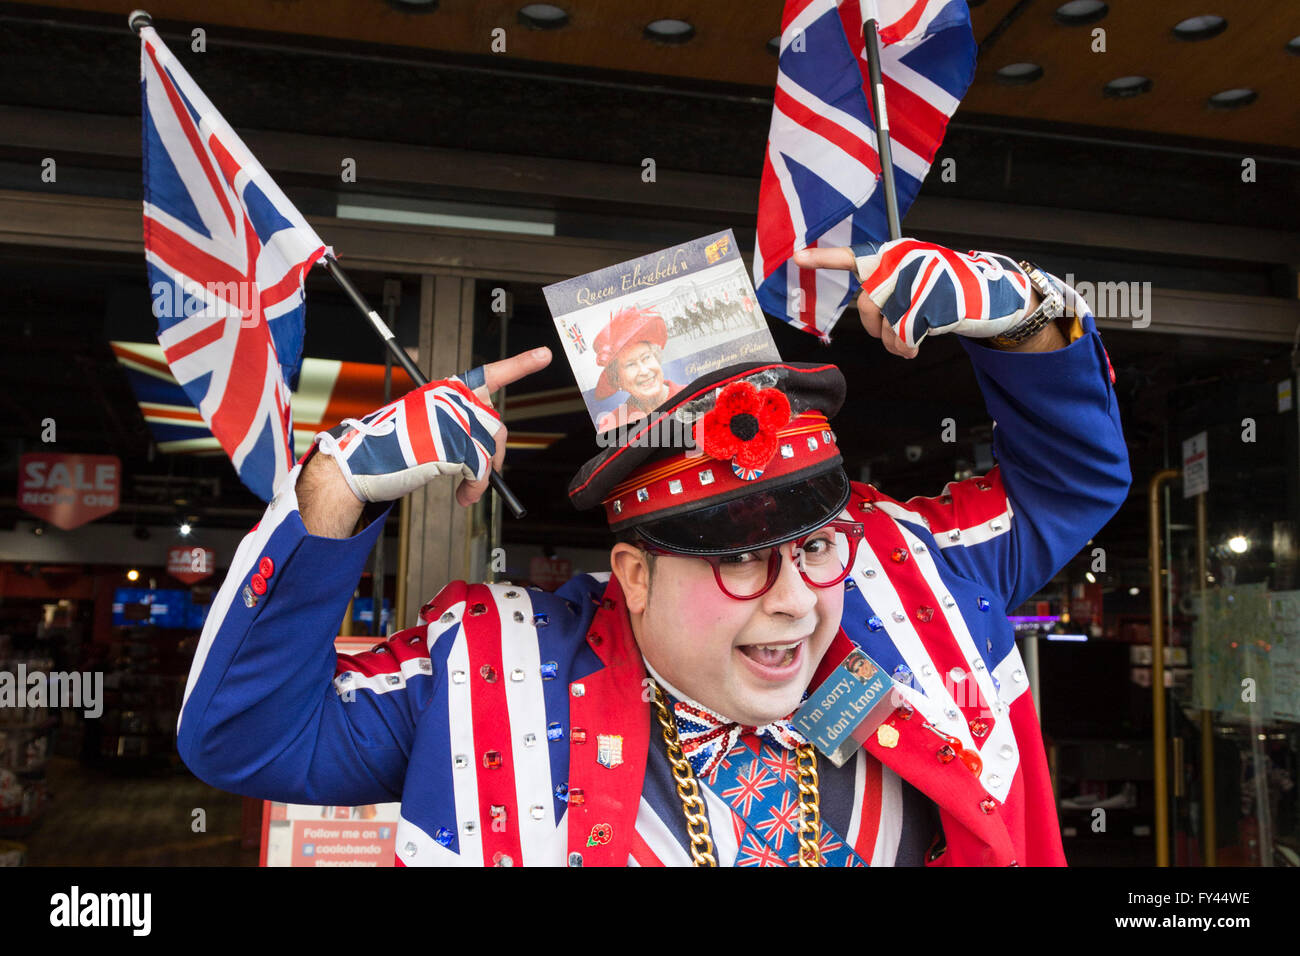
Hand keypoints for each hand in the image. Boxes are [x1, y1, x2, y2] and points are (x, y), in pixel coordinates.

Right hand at [313, 347, 551, 505]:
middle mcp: (451, 398)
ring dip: (482, 476)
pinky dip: (475, 488)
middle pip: (495, 426)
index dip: (520, 365)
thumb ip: (460, 427)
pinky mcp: (453, 443)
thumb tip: (492, 452)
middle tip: (482, 476)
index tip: (545, 355)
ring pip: (490, 449)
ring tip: (465, 489)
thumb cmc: (391, 449)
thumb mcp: (430, 427)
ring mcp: (452, 418)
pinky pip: (481, 471)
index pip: (489, 374)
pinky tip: (463, 496)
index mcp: (445, 390)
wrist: (359, 464)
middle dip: (494, 455)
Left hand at [793, 239, 1035, 357]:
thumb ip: (886, 289)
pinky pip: (903, 339)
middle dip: (877, 328)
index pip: (854, 257)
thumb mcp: (914, 279)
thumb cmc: (946, 289)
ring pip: (885, 327)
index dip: (824, 259)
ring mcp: (915, 283)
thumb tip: (871, 317)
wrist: (990, 293)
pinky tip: (922, 341)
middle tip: (896, 332)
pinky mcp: (927, 305)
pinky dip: (909, 347)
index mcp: (894, 255)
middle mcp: (902, 264)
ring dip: (896, 341)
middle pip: (867, 308)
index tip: (797, 257)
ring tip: (916, 333)